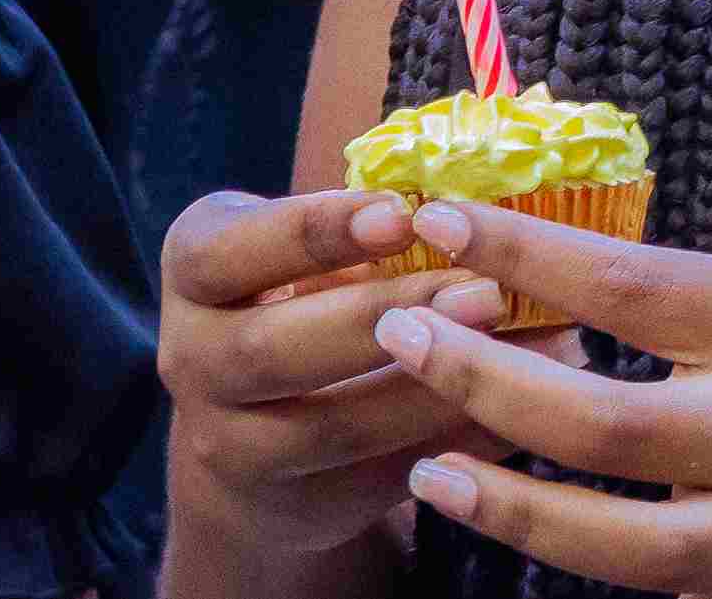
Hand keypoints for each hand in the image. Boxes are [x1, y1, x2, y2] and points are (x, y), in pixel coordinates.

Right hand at [158, 188, 528, 575]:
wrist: (261, 422)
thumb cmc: (305, 291)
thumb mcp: (301, 246)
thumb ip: (366, 225)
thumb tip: (487, 203)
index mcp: (195, 270)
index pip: (234, 249)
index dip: (316, 231)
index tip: (404, 214)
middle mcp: (189, 360)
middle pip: (272, 350)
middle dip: (383, 317)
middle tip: (484, 291)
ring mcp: (232, 447)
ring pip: (331, 430)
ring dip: (432, 391)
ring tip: (522, 350)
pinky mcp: (294, 507)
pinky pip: (382, 479)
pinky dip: (457, 443)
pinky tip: (520, 407)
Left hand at [366, 197, 711, 597]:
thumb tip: (639, 307)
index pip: (628, 284)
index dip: (519, 253)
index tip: (442, 217)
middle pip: (587, 413)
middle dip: (476, 372)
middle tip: (402, 327)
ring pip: (598, 530)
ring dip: (500, 496)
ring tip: (429, 463)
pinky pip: (660, 581)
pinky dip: (588, 552)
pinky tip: (539, 525)